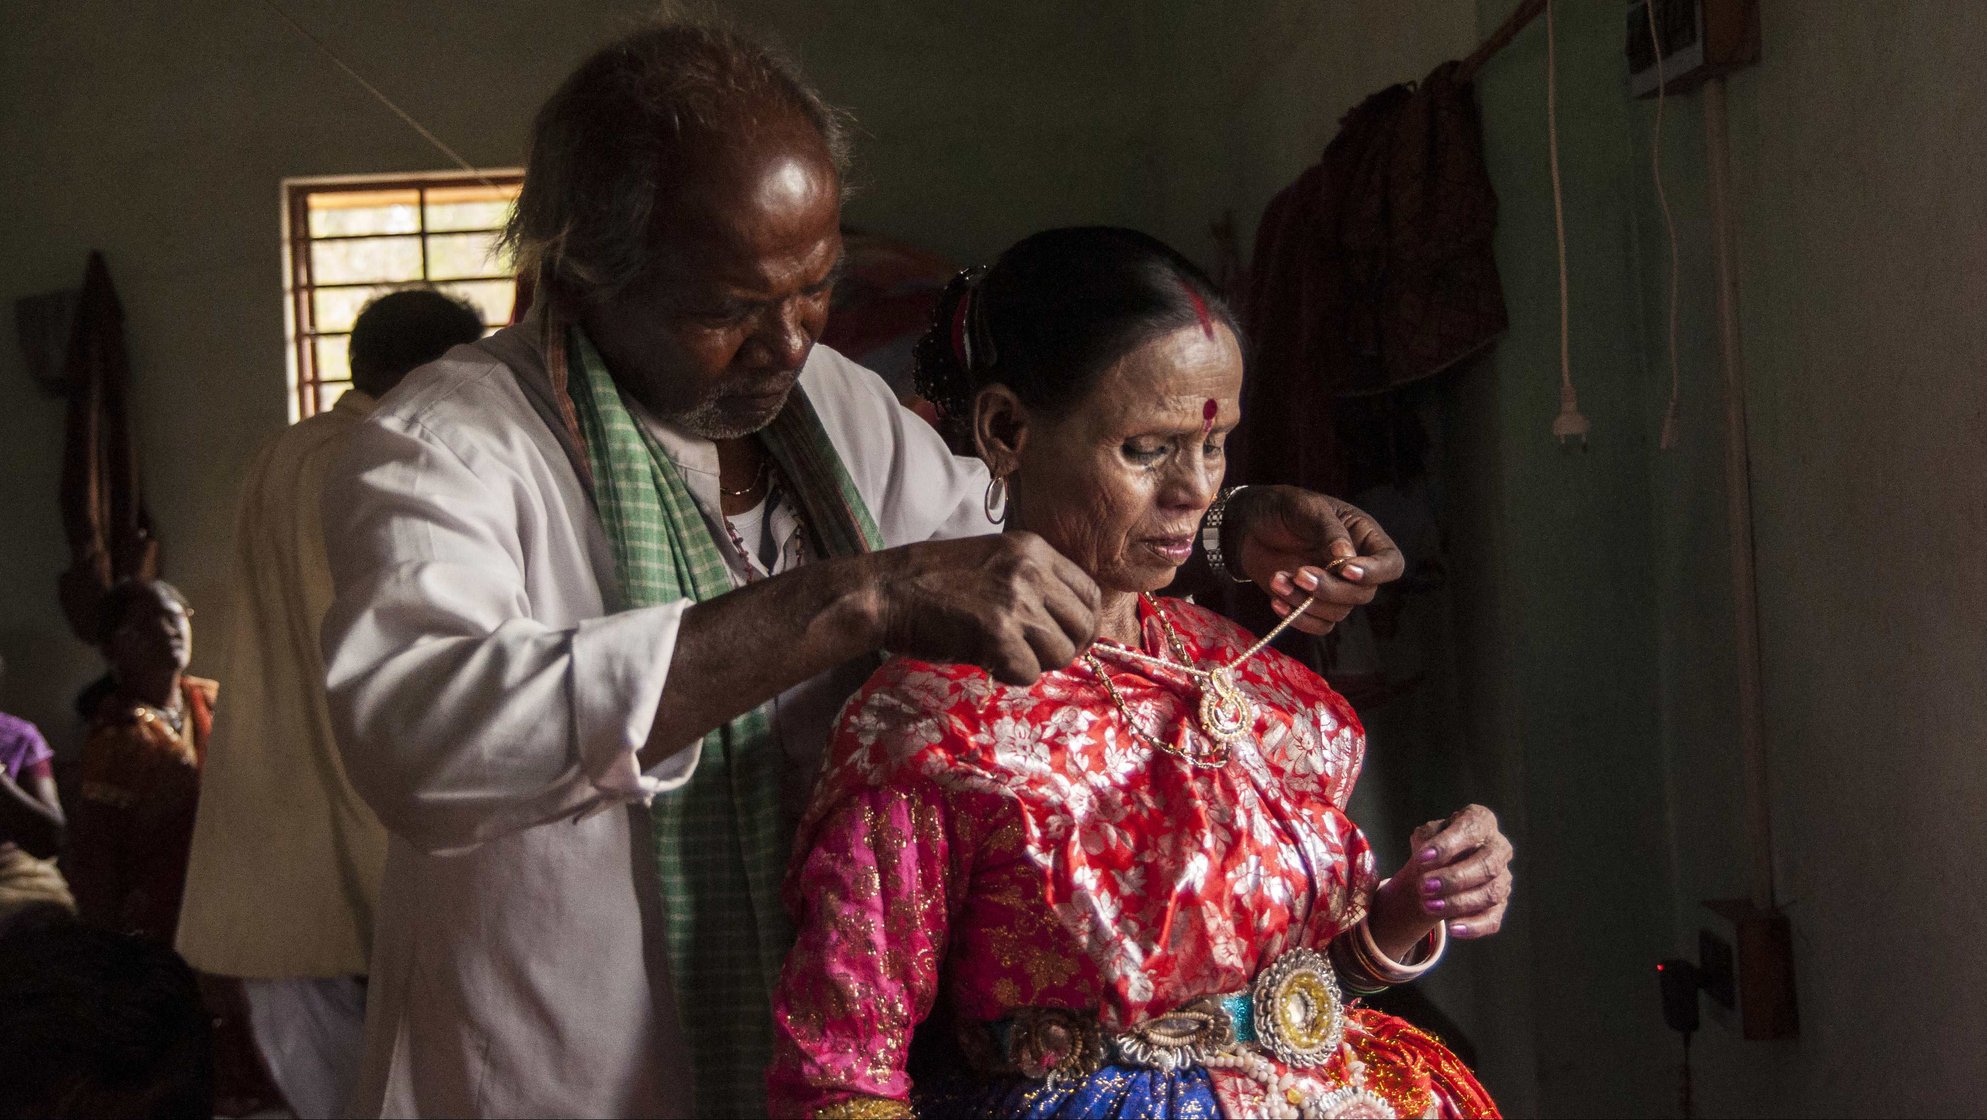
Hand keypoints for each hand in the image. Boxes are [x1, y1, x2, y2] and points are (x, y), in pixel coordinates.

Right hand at [871, 533, 1100, 685]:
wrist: (886, 591)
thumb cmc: (934, 581)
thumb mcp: (994, 562)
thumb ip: (1034, 582)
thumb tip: (1069, 622)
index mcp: (1034, 549)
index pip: (1090, 592)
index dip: (1084, 623)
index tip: (1068, 638)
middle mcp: (1031, 571)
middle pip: (1083, 626)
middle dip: (1065, 648)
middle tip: (1036, 654)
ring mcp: (1016, 602)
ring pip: (1061, 653)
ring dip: (1037, 663)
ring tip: (1007, 655)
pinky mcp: (997, 634)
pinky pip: (1029, 673)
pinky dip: (1011, 675)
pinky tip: (989, 662)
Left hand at [1225, 487, 1405, 634]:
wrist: (1249, 525)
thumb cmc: (1283, 508)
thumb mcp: (1307, 508)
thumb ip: (1329, 530)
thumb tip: (1346, 556)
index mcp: (1364, 537)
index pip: (1390, 564)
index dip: (1375, 572)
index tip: (1345, 569)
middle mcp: (1355, 566)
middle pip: (1363, 594)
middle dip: (1331, 589)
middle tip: (1300, 573)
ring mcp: (1334, 587)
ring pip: (1338, 612)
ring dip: (1306, 602)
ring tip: (1277, 579)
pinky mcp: (1312, 603)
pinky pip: (1318, 625)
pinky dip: (1298, 618)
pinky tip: (1276, 600)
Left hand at [1368, 804, 1514, 958]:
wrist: (1438, 867)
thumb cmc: (1434, 845)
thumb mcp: (1426, 836)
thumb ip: (1427, 842)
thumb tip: (1427, 859)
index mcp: (1481, 822)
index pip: (1472, 829)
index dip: (1447, 845)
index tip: (1421, 858)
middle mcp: (1498, 848)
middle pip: (1488, 864)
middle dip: (1454, 878)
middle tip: (1424, 886)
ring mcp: (1502, 878)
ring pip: (1491, 893)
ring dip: (1459, 902)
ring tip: (1429, 906)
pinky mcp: (1499, 906)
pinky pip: (1493, 919)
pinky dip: (1474, 926)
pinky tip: (1452, 927)